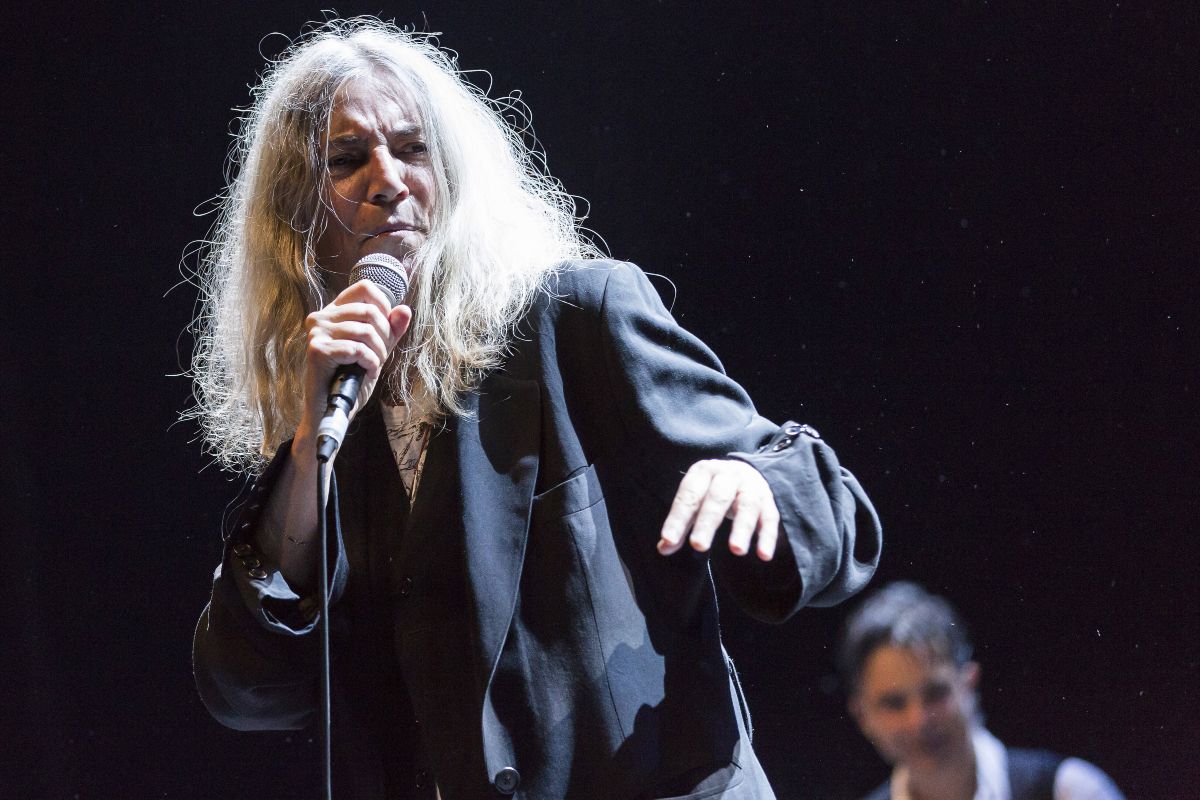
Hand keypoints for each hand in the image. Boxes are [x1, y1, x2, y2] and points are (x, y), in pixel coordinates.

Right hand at [293, 280, 411, 453]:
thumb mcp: (377, 350)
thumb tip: (404, 310)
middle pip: (369, 310)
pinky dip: (369, 363)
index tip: (386, 330)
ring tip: (371, 366)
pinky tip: (365, 372)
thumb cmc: (352, 379)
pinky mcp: (317, 350)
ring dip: (377, 353)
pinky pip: (357, 349)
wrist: (333, 410)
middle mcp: (320, 317)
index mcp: (334, 312)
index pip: (364, 288)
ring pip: (365, 330)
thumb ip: (390, 330)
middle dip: (384, 337)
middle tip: (379, 357)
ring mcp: (316, 333)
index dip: (384, 306)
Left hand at [658, 459, 780, 560]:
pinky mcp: (768, 500)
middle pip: (717, 498)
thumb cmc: (712, 491)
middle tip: (698, 546)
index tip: (669, 540)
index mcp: (704, 472)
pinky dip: (767, 536)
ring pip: (747, 506)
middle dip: (707, 523)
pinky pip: (770, 518)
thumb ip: (681, 524)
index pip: (689, 495)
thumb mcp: (695, 501)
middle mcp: (728, 475)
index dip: (678, 518)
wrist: (744, 471)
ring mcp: (750, 486)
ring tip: (736, 551)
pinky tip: (763, 555)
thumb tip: (664, 549)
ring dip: (742, 528)